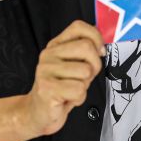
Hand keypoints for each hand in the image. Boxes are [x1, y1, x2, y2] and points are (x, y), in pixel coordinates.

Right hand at [24, 21, 103, 136]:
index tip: (100, 52)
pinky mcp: (47, 88)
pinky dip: (79, 98)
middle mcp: (49, 55)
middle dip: (95, 65)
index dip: (96, 37)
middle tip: (86, 77)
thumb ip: (85, 54)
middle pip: (86, 47)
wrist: (38, 112)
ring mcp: (45, 70)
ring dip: (85, 85)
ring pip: (85, 71)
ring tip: (72, 89)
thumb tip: (102, 48)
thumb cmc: (60, 89)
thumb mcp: (73, 66)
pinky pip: (79, 89)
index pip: (79, 27)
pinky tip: (67, 98)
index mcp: (56, 45)